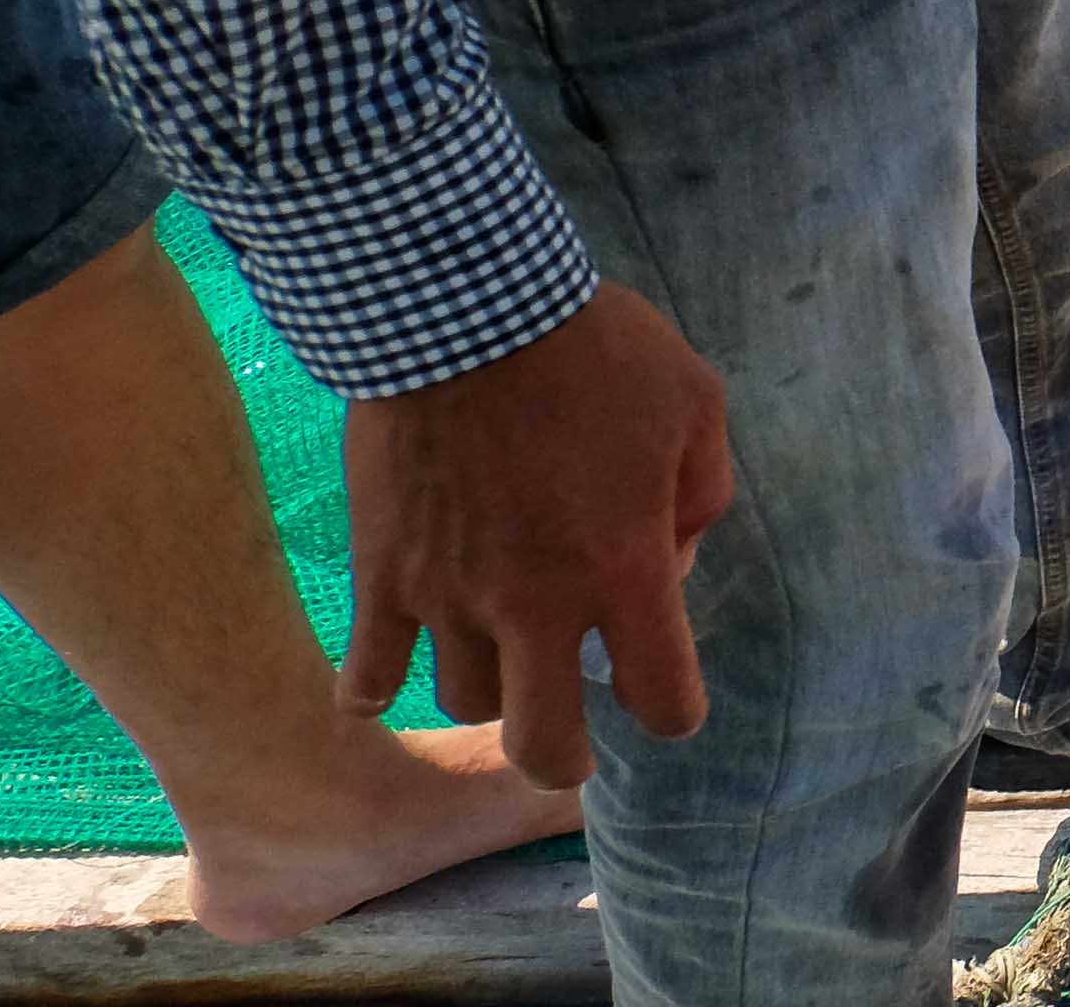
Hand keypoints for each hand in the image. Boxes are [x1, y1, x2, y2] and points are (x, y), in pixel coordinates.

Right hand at [341, 283, 736, 789]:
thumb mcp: (695, 404)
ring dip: (489, 693)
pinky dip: (373, 688)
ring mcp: (451, 597)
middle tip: (572, 746)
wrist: (466, 310)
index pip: (662, 693)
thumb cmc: (598, 351)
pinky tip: (384, 680)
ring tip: (500, 666)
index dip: (675, 712)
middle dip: (564, 760)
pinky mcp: (384, 576)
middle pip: (544, 742)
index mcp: (625, 568)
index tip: (670, 705)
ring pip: (463, 702)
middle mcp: (538, 603)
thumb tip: (677, 556)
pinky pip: (366, 673)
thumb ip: (704, 490)